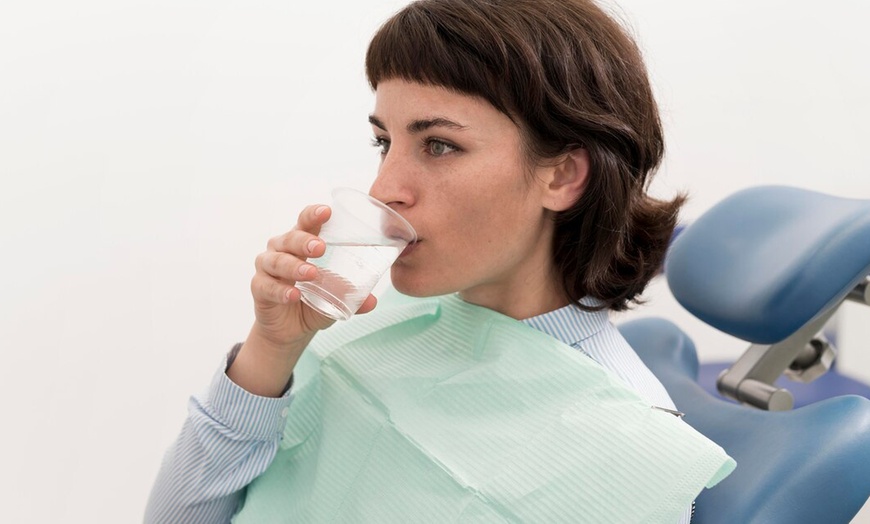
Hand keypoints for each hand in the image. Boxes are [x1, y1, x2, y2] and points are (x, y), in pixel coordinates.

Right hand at [249, 204, 377, 351]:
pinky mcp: (259, 288)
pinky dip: (280, 291)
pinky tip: (293, 295)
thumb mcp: (335, 297)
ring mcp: (267, 268)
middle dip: (304, 240)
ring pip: (276, 261)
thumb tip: (372, 300)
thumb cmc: (313, 300)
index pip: (305, 222)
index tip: (327, 212)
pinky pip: (266, 286)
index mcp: (301, 244)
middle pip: (289, 238)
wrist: (290, 329)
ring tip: (311, 274)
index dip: (313, 214)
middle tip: (320, 247)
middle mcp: (281, 250)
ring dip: (294, 266)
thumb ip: (352, 297)